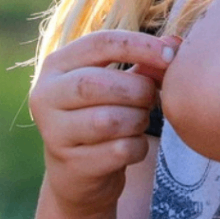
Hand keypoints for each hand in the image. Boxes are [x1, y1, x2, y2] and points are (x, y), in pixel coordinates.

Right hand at [29, 30, 176, 218]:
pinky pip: (119, 151)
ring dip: (138, 120)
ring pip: (109, 120)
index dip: (139, 45)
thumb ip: (143, 62)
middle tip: (151, 97)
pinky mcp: (71, 166)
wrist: (78, 175)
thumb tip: (174, 44)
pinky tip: (132, 146)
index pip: (100, 43)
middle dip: (138, 89)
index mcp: (56, 65)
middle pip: (99, 84)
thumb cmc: (102, 114)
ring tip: (139, 121)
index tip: (171, 54)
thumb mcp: (117, 83)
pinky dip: (137, 147)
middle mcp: (46, 96)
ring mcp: (54, 133)